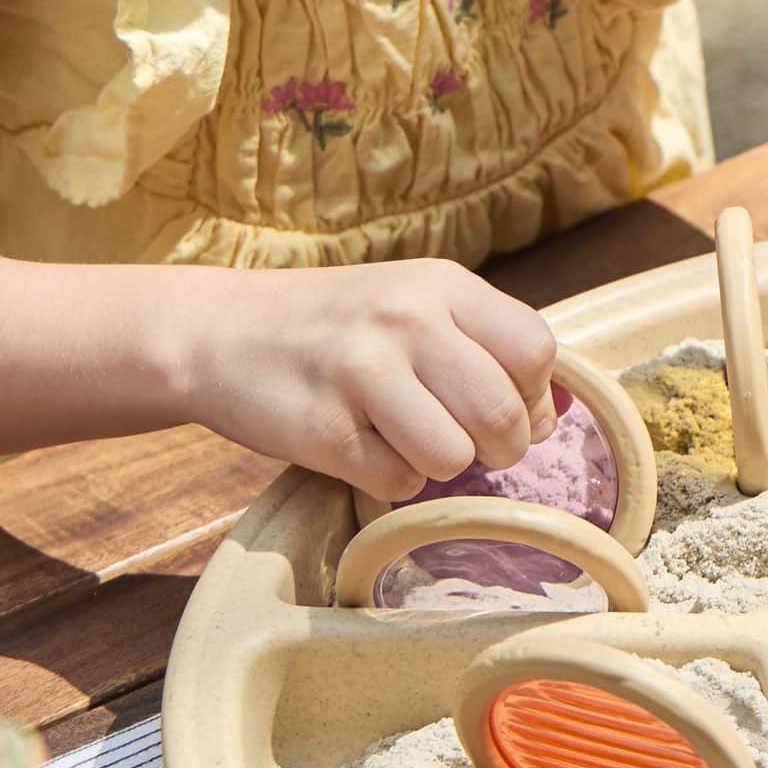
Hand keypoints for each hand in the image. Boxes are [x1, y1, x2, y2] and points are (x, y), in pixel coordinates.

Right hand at [174, 260, 555, 498]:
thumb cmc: (337, 326)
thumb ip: (484, 344)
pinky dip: (389, 480)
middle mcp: (405, 320)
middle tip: (469, 444)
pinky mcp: (321, 430)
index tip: (509, 408)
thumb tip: (550, 415)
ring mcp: (360, 372)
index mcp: (441, 285)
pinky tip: (360, 446)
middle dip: (499, 448)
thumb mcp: (414, 302)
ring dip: (440, 466)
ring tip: (407, 440)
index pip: (535, 351)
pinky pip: (397, 483)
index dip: (534, 395)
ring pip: (454, 457)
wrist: (217, 333)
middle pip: (502, 415)